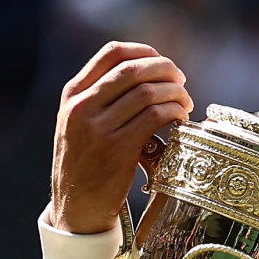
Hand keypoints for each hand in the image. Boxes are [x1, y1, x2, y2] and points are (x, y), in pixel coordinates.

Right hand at [50, 41, 193, 233]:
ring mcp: (98, 128)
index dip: (145, 51)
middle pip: (134, 69)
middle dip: (166, 70)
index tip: (162, 63)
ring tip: (185, 103)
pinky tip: (181, 119)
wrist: (76, 206)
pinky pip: (155, 116)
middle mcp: (82, 106)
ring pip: (148, 92)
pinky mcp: (118, 149)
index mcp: (73, 94)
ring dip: (175, 93)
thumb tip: (147, 74)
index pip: (112, 53)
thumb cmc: (86, 163)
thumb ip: (101, 98)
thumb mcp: (79, 124)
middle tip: (181, 82)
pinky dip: (174, 112)